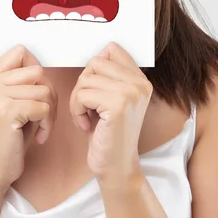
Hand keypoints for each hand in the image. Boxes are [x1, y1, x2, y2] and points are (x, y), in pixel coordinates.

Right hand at [0, 44, 57, 189]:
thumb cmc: (6, 141)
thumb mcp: (9, 106)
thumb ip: (21, 85)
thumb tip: (43, 68)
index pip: (20, 52)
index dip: (37, 71)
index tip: (37, 94)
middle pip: (37, 71)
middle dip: (48, 94)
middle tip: (44, 116)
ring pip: (44, 90)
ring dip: (50, 112)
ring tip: (41, 128)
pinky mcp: (6, 111)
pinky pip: (43, 107)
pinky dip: (47, 124)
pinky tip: (39, 137)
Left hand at [69, 41, 152, 183]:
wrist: (116, 167)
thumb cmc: (107, 134)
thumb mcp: (111, 100)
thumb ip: (108, 77)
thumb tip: (94, 57)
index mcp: (140, 80)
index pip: (111, 50)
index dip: (93, 69)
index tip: (94, 92)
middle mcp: (140, 84)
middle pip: (95, 63)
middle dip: (82, 86)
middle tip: (87, 108)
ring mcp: (131, 93)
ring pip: (86, 79)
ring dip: (77, 100)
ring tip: (87, 118)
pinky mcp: (118, 105)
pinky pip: (82, 94)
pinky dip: (77, 110)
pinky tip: (86, 125)